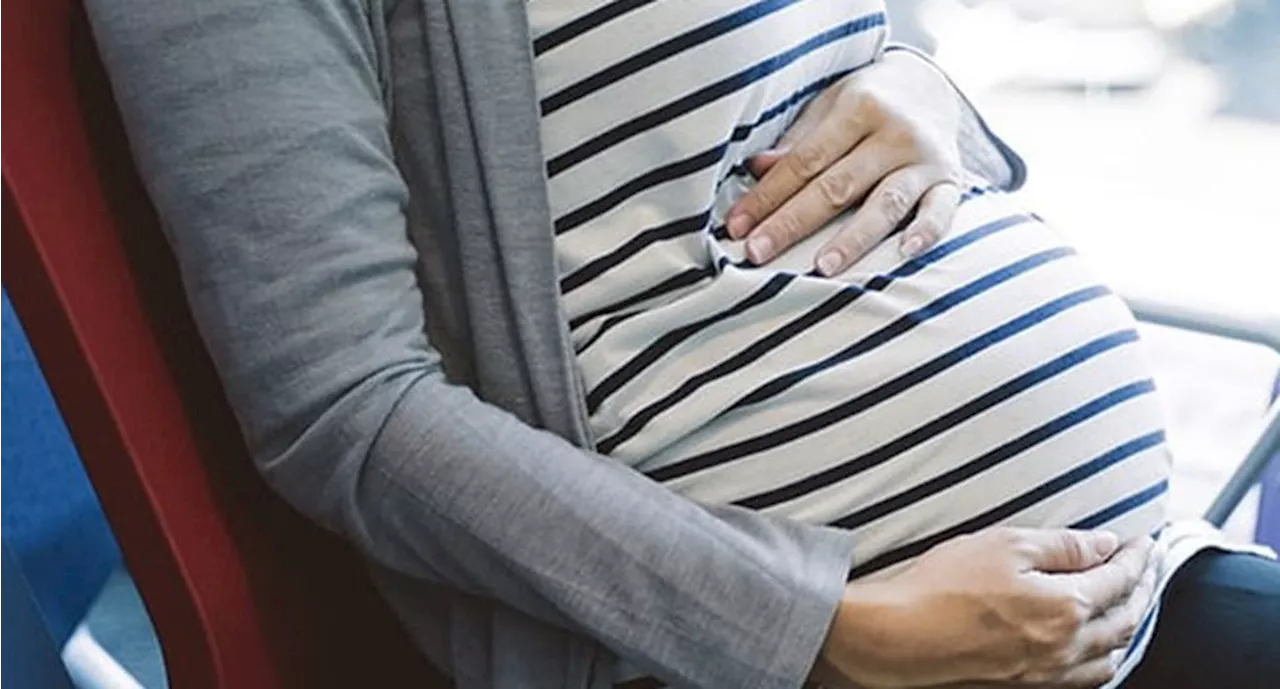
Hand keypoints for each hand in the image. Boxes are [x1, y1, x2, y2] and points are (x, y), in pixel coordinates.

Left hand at [727, 50, 966, 275]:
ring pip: (885, 204)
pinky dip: (926, 231)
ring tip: (823, 267)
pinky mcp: (952, 180)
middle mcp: (894, 132)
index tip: (737, 226)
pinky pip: (942, 210)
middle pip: (836, 186)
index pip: (804, 162)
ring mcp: (925, 159)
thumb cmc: (865, 102)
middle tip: (758, 253)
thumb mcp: (828, 107)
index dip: (767, 196)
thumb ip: (797, 142)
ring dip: (853, 238)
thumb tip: (755, 169)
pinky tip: (905, 252)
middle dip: (793, 222)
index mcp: (858, 108)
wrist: (930, 85)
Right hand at [812, 528, 1155, 688]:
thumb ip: (1062, 546)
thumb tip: (1105, 545)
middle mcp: (1067, 647)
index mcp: (1067, 607)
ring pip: (1112, 655)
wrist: (899, 638)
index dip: (1136, 556)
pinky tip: (1097, 647)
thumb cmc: (943, 588)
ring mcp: (1049, 674)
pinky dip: (1105, 658)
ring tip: (1130, 604)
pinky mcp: (1027, 687)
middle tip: (1147, 567)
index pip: (1118, 577)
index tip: (1143, 540)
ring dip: (1129, 625)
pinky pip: (1087, 678)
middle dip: (1142, 588)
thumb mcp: (1003, 546)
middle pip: (1126, 618)